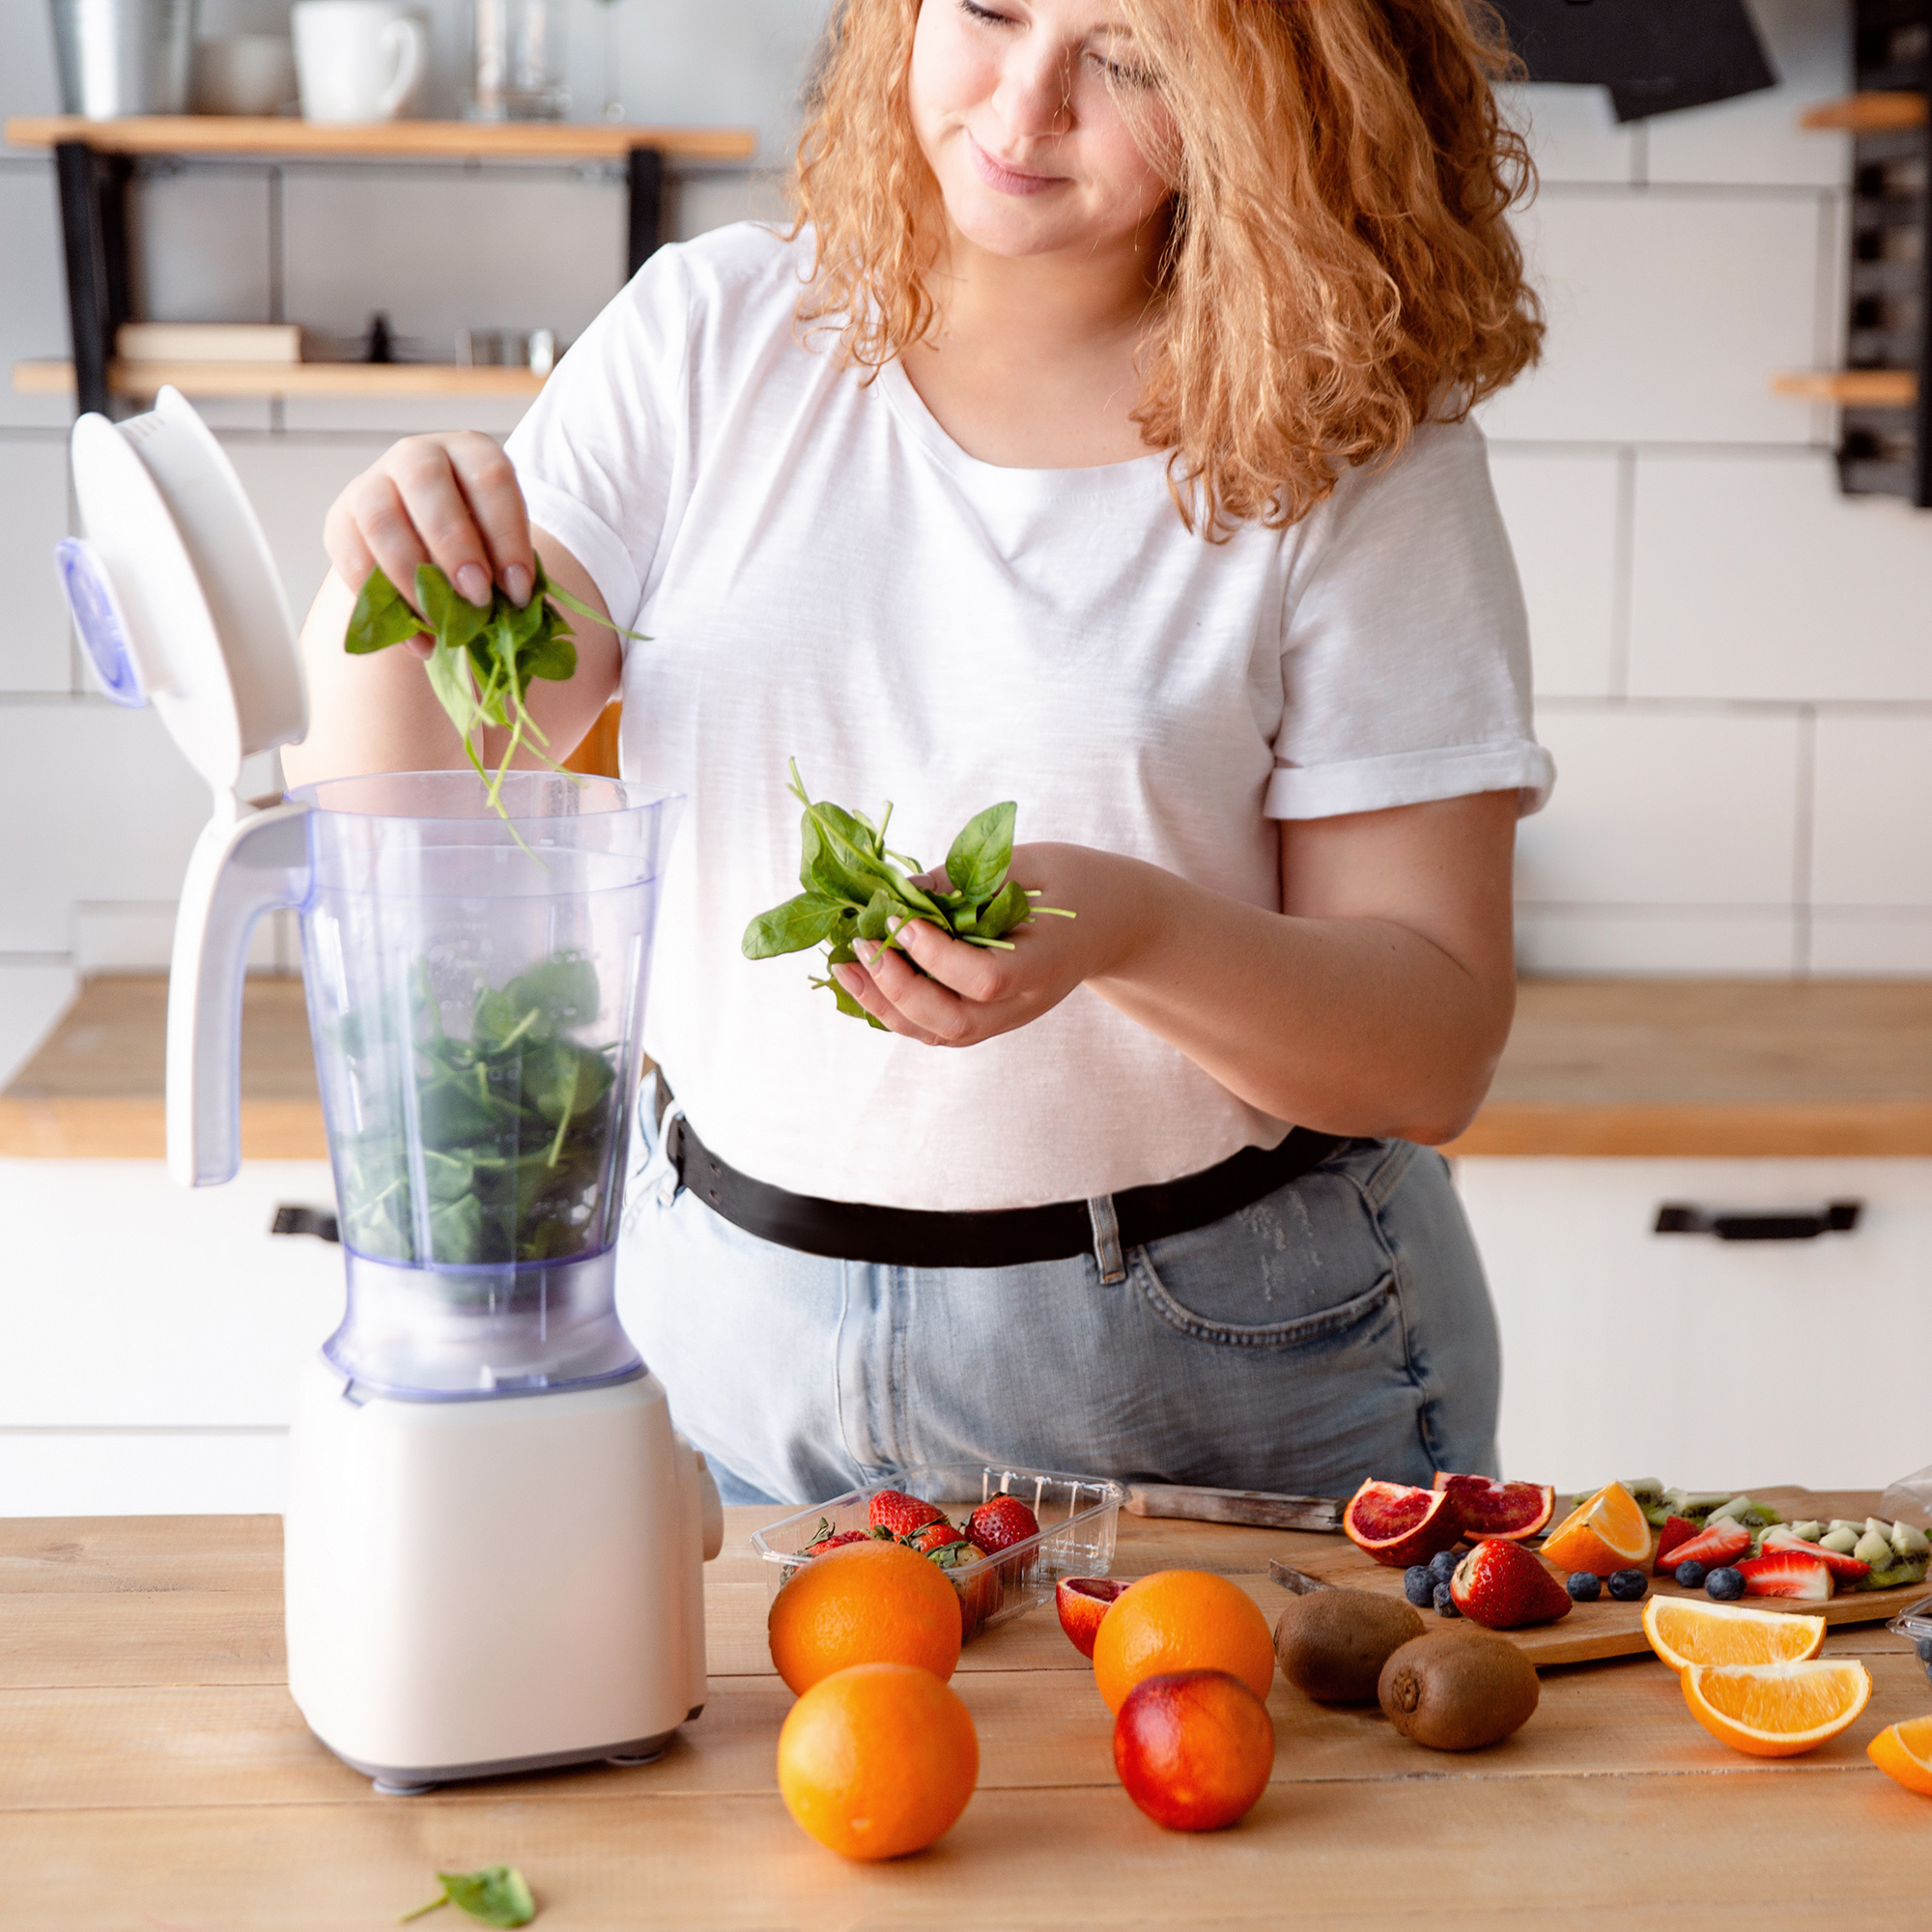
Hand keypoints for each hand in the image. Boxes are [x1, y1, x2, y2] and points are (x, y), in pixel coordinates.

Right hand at [322, 432, 533, 656]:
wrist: (428, 539)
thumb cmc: (481, 541)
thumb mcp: (503, 544)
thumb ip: (508, 568)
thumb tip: (515, 612)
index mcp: (471, 453)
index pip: (489, 478)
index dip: (506, 535)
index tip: (518, 588)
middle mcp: (418, 455)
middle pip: (425, 481)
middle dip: (453, 544)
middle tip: (477, 596)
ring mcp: (373, 482)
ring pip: (379, 516)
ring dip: (410, 572)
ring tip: (439, 621)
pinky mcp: (341, 518)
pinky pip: (349, 555)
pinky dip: (380, 601)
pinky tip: (416, 638)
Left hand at [830, 842, 1139, 1046]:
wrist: (1112, 922)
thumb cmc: (1073, 883)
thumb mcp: (1029, 864)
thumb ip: (970, 880)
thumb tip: (903, 893)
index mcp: (1046, 964)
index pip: (986, 980)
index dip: (937, 957)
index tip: (900, 920)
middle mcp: (1025, 1003)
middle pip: (955, 1022)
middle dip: (898, 989)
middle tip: (862, 947)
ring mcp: (1007, 1018)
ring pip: (939, 1033)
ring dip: (885, 1007)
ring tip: (844, 970)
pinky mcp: (989, 1017)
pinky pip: (937, 1027)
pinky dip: (896, 1009)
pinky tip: (866, 980)